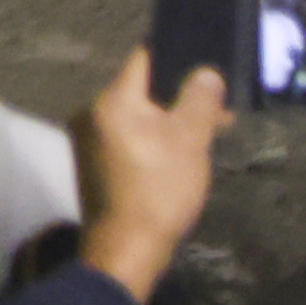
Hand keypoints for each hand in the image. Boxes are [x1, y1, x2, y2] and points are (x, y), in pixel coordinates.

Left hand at [74, 47, 227, 301]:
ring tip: (205, 135)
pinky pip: (127, 138)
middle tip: (218, 111)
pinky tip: (179, 156)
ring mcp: (88, 140)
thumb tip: (205, 72)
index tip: (206, 62)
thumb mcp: (190, 140)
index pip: (144, 57)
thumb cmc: (158, 190)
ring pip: (136, 116)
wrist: (126, 249)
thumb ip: (199, 100)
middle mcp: (91, 112)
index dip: (177, 55)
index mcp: (112, 99)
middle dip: (179, 97)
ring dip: (169, 121)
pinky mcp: (92, 164)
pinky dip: (152, 140)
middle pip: (142, 90)